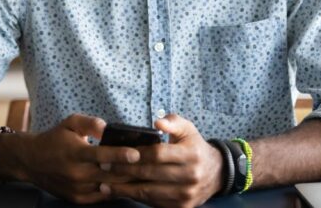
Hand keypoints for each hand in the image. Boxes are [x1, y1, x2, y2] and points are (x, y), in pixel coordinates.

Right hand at [19, 114, 138, 204]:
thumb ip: (89, 122)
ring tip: (145, 172)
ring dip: (127, 180)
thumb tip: (106, 127)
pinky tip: (128, 181)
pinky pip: (103, 196)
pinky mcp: (78, 199)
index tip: (138, 153)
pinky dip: (116, 189)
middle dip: (132, 169)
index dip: (121, 154)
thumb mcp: (69, 123)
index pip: (102, 155)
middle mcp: (77, 174)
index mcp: (76, 153)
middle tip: (150, 163)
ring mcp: (78, 189)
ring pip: (110, 186)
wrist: (31, 162)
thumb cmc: (54, 139)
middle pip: (111, 174)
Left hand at [104, 114, 223, 207]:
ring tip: (105, 185)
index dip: (135, 154)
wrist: (216, 173)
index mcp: (191, 154)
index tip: (115, 153)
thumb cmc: (195, 147)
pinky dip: (137, 198)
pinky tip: (123, 193)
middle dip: (124, 171)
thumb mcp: (188, 129)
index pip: (157, 154)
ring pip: (149, 192)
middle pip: (150, 174)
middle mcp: (190, 176)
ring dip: (125, 189)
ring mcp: (186, 194)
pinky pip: (154, 203)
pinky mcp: (182, 207)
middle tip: (103, 168)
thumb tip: (156, 122)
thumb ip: (172, 122)